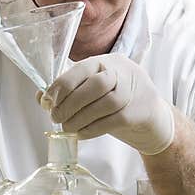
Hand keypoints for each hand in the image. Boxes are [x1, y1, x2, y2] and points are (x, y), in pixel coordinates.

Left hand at [39, 53, 174, 154]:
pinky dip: (92, 128)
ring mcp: (134, 92)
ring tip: (67, 127)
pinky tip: (81, 133)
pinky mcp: (138, 113)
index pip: (83, 67)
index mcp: (109, 61)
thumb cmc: (118, 101)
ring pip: (105, 103)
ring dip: (80, 118)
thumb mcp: (95, 90)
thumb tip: (42, 98)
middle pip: (96, 83)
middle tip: (55, 117)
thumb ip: (71, 90)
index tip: (48, 100)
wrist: (152, 119)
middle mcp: (123, 72)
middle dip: (71, 102)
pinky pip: (113, 120)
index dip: (63, 84)